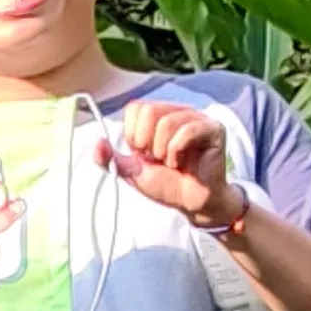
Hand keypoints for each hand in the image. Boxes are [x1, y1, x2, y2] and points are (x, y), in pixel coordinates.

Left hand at [101, 100, 242, 233]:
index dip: (133, 134)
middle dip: (147, 143)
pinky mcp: (212, 129)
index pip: (136, 108)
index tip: (143, 153)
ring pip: (167, 122)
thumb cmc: (166, 184)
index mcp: (158, 116)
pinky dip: (177, 152)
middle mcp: (177, 112)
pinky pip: (187, 131)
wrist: (191, 202)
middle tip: (157, 159)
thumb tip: (97, 143)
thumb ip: (112, 160)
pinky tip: (181, 163)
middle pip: (149, 111)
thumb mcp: (132, 172)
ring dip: (163, 151)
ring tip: (171, 163)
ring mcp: (196, 118)